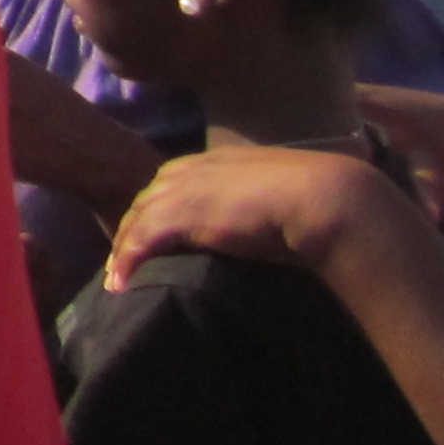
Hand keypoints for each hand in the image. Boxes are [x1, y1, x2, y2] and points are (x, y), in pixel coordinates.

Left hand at [105, 145, 395, 290]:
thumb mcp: (281, 198)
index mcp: (220, 161)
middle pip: (148, 198)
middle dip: (133, 226)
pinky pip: (141, 240)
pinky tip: (120, 283)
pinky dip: (127, 260)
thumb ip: (263, 206)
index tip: (153, 232)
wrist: (327, 200)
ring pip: (138, 219)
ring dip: (123, 248)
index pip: (174, 181)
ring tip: (116, 277)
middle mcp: (196, 170)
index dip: (160, 207)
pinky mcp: (182, 216)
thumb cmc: (321, 203)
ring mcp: (185, 191)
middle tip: (124, 256)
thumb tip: (271, 231)